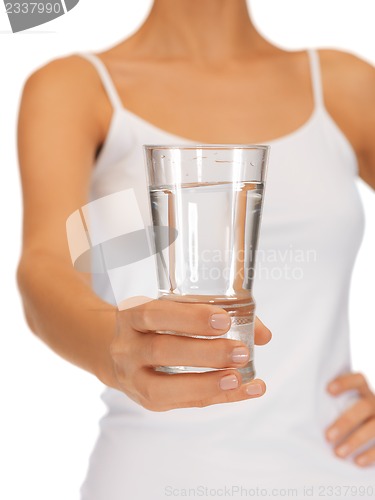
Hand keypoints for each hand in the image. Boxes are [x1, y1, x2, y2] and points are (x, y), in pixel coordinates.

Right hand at [110, 297, 271, 410]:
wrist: (120, 354)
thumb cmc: (157, 326)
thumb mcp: (174, 310)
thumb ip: (214, 315)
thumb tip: (263, 335)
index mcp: (132, 315)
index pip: (156, 314)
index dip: (190, 318)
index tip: (224, 320)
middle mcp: (126, 347)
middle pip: (161, 350)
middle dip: (205, 353)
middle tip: (240, 352)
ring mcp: (132, 378)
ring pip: (163, 387)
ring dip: (206, 383)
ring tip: (238, 377)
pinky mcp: (147, 401)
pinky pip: (182, 403)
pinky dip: (217, 398)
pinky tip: (245, 391)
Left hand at [325, 372, 374, 466]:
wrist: (365, 424)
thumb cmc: (344, 410)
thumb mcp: (340, 402)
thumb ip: (325, 400)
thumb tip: (292, 403)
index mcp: (362, 389)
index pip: (357, 379)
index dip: (345, 383)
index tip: (329, 390)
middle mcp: (374, 401)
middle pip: (364, 406)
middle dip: (346, 422)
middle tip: (328, 437)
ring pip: (374, 427)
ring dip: (356, 441)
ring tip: (339, 453)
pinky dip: (371, 455)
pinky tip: (357, 462)